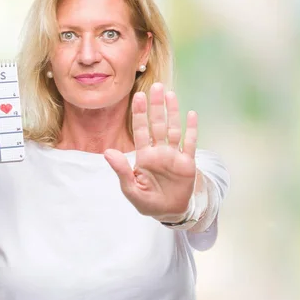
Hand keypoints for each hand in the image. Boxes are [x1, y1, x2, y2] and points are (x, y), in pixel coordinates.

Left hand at [105, 83, 196, 221]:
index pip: (141, 130)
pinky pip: (190, 143)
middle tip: (156, 86)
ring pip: (173, 129)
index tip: (138, 96)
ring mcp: (174, 156)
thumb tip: (107, 152)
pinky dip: (191, 129)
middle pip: (157, 124)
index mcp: (144, 156)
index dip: (140, 114)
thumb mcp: (131, 189)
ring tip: (170, 94)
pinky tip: (191, 114)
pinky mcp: (187, 163)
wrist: (168, 212)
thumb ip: (121, 170)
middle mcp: (159, 151)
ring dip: (172, 112)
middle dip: (156, 106)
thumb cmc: (147, 201)